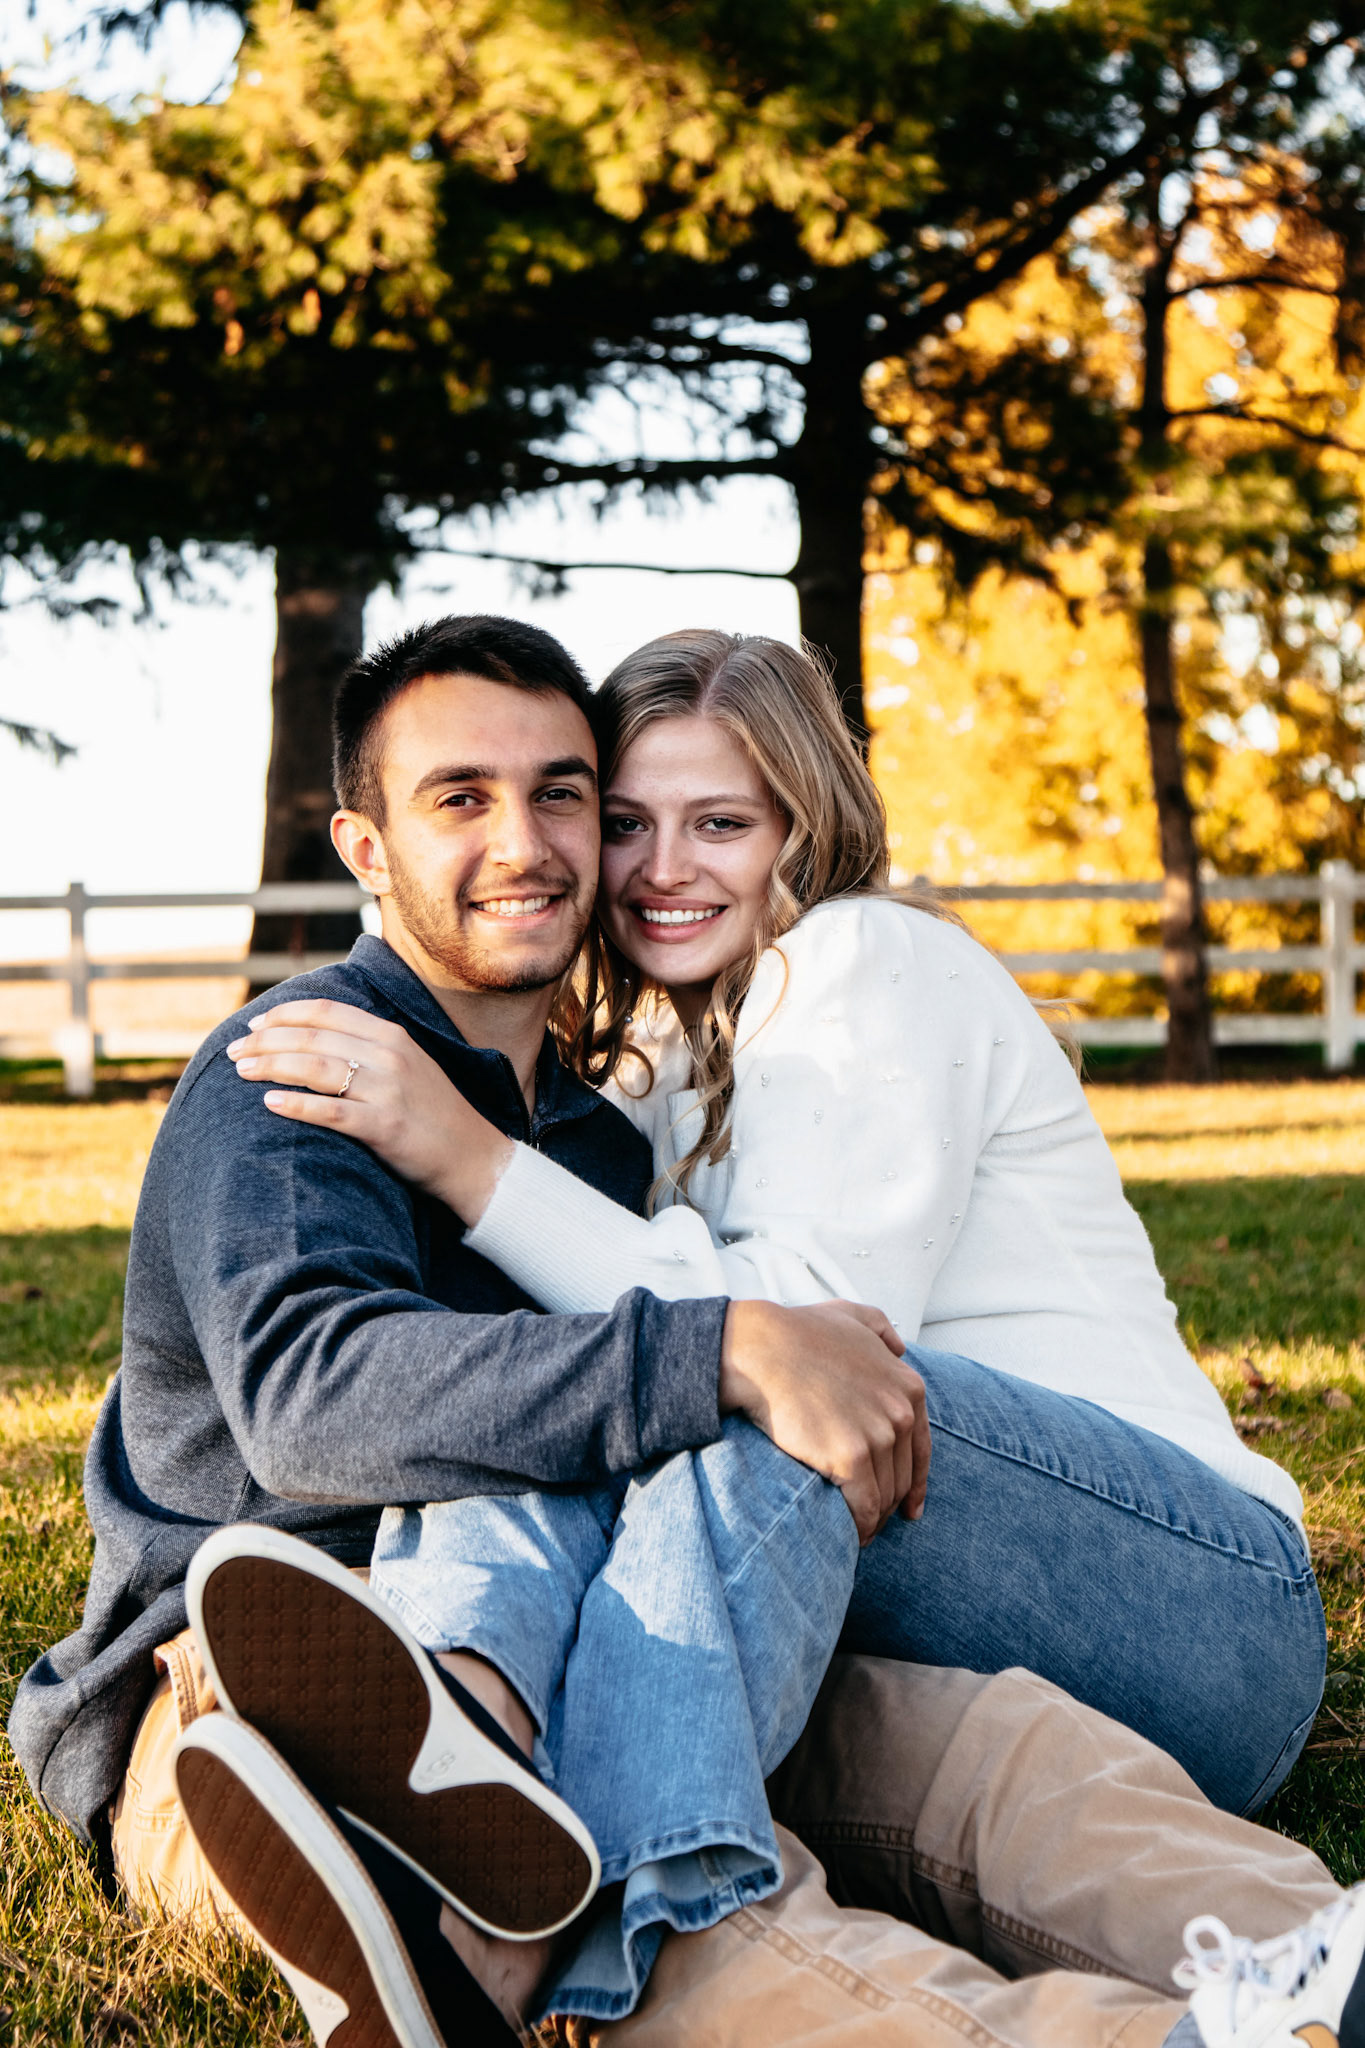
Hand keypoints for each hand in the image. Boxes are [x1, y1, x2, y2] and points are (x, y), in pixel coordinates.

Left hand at [226, 1000, 513, 1221]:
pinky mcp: (385, 1126)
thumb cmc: (433, 1115)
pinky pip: (331, 1110)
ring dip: (271, 1066)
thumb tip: (314, 1041)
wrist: (474, 1158)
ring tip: (241, 1071)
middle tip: (234, 1051)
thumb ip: (368, 1049)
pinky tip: (269, 1103)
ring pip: (316, 1067)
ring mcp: (388, 1090)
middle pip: (313, 1036)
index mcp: (392, 1036)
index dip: (284, 1015)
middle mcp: (389, 1055)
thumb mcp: (408, 1066)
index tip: (255, 1026)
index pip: (326, 1012)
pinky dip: (297, 1104)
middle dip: (266, 1041)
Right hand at [718, 1299, 928, 1543]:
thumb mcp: (851, 1316)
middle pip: (903, 1477)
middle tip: (870, 1521)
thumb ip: (882, 1330)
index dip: (916, 1482)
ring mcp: (879, 1435)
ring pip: (885, 1496)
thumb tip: (899, 1348)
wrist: (761, 1350)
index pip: (922, 1449)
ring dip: (874, 1520)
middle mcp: (901, 1412)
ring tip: (857, 1532)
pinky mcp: (851, 1458)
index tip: (910, 1507)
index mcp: (908, 1386)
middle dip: (890, 1504)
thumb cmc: (797, 1333)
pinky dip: (860, 1528)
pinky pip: (865, 1508)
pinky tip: (851, 1536)